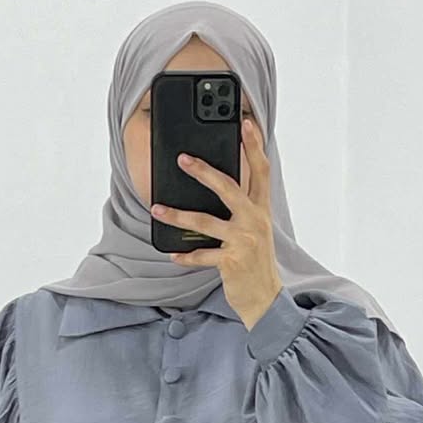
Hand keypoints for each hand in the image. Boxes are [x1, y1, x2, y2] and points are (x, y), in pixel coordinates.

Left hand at [149, 115, 282, 329]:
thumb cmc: (256, 263)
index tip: (246, 123)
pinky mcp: (231, 261)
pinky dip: (186, 256)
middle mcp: (254, 221)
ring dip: (178, 215)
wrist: (265, 299)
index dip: (254, 145)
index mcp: (261, 210)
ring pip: (205, 221)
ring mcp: (243, 241)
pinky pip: (202, 255)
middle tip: (182, 159)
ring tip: (157, 209)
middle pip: (228, 187)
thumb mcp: (256, 230)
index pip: (261, 170)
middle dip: (204, 171)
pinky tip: (173, 254)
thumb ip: (243, 208)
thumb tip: (217, 187)